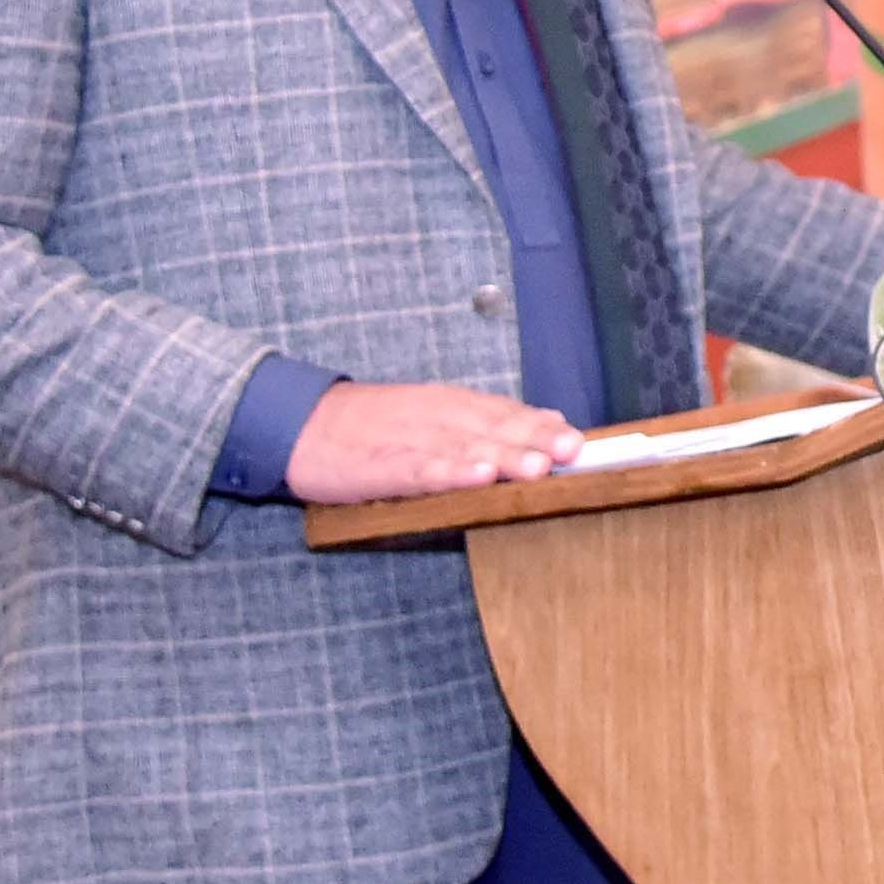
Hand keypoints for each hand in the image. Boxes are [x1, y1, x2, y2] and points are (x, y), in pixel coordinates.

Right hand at [283, 380, 582, 504]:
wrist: (302, 425)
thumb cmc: (379, 424)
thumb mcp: (438, 412)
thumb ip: (492, 419)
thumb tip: (552, 420)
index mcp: (454, 405)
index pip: (507, 413)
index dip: (543, 426)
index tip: (581, 441)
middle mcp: (438, 417)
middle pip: (493, 428)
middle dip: (534, 439)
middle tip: (572, 450)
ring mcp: (410, 440)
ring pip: (463, 448)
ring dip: (502, 456)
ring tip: (537, 467)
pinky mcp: (381, 466)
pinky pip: (419, 471)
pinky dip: (448, 473)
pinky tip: (475, 478)